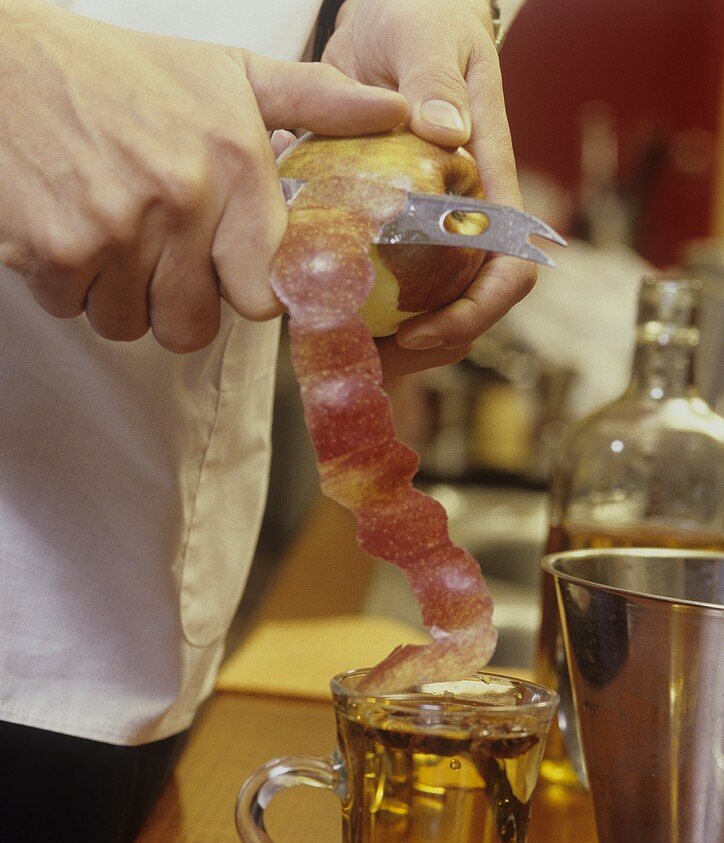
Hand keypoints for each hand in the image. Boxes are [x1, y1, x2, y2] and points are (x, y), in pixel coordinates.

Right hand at [0, 0, 405, 350]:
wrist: (5, 61)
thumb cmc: (123, 73)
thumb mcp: (229, 73)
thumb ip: (316, 103)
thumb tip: (400, 115)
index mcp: (233, 163)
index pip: (264, 295)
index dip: (242, 292)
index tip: (225, 271)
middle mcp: (182, 199)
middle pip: (195, 327)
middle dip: (176, 302)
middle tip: (158, 253)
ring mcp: (116, 229)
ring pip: (131, 325)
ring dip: (120, 295)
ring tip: (110, 232)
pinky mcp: (56, 250)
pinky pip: (75, 311)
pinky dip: (68, 285)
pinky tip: (68, 229)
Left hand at [323, 0, 536, 372]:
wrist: (391, 13)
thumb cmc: (421, 15)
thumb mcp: (426, 36)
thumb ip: (436, 78)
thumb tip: (444, 133)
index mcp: (489, 180)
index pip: (507, 268)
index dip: (473, 313)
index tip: (421, 332)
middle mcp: (465, 214)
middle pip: (466, 306)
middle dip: (426, 347)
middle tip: (367, 361)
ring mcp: (430, 226)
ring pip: (427, 305)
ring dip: (390, 340)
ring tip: (342, 353)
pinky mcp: (394, 226)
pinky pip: (385, 280)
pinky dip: (359, 306)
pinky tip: (320, 315)